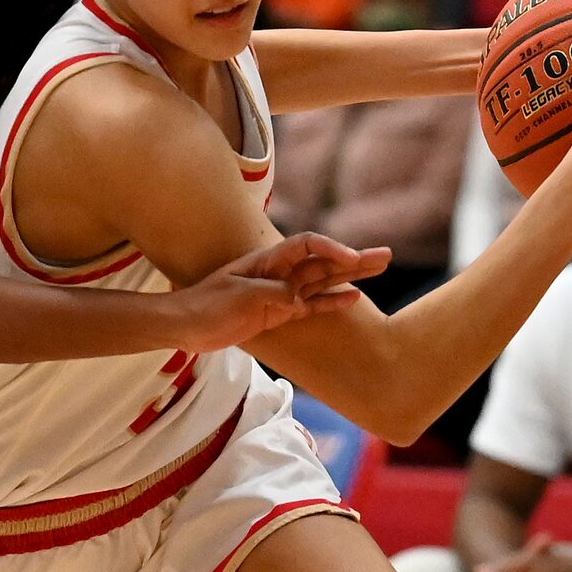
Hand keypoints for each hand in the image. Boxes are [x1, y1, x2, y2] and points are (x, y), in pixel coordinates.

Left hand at [172, 234, 391, 351]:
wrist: (186, 325)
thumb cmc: (207, 304)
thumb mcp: (240, 297)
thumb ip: (271, 295)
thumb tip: (297, 299)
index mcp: (269, 260)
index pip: (308, 246)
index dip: (331, 249)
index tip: (349, 259)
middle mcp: (280, 272)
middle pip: (323, 261)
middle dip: (354, 258)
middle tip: (386, 255)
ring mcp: (281, 292)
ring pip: (323, 281)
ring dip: (350, 276)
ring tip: (380, 268)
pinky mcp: (278, 312)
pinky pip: (311, 305)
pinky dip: (331, 302)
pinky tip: (353, 298)